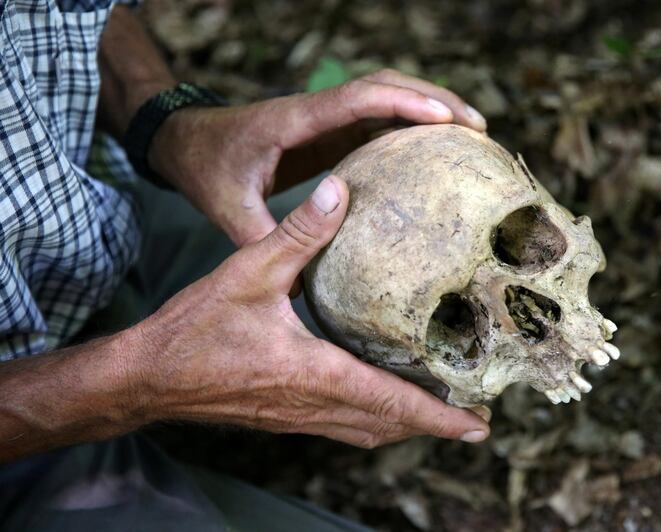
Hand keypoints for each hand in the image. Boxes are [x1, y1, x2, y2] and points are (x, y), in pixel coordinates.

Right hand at [132, 176, 490, 447]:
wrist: (148, 377)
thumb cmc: (195, 330)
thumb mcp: (249, 271)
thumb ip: (297, 233)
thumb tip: (338, 191)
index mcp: (316, 375)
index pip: (393, 404)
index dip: (440, 418)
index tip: (479, 427)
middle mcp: (315, 406)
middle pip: (389, 428)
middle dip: (434, 426)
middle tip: (474, 417)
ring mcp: (299, 417)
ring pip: (368, 432)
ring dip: (406, 426)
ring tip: (440, 411)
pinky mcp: (285, 416)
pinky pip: (344, 426)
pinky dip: (374, 420)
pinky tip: (379, 399)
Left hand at [148, 69, 486, 245]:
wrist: (186, 141)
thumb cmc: (205, 169)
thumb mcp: (228, 208)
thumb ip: (263, 241)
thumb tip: (302, 293)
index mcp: (293, 122)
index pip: (356, 100)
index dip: (403, 103)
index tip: (445, 118)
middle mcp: (315, 112)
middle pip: (384, 86)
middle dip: (434, 97)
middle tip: (478, 127)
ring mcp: (325, 120)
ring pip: (386, 97)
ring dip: (429, 107)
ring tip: (473, 135)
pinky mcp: (330, 133)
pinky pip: (378, 121)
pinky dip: (411, 128)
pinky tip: (437, 153)